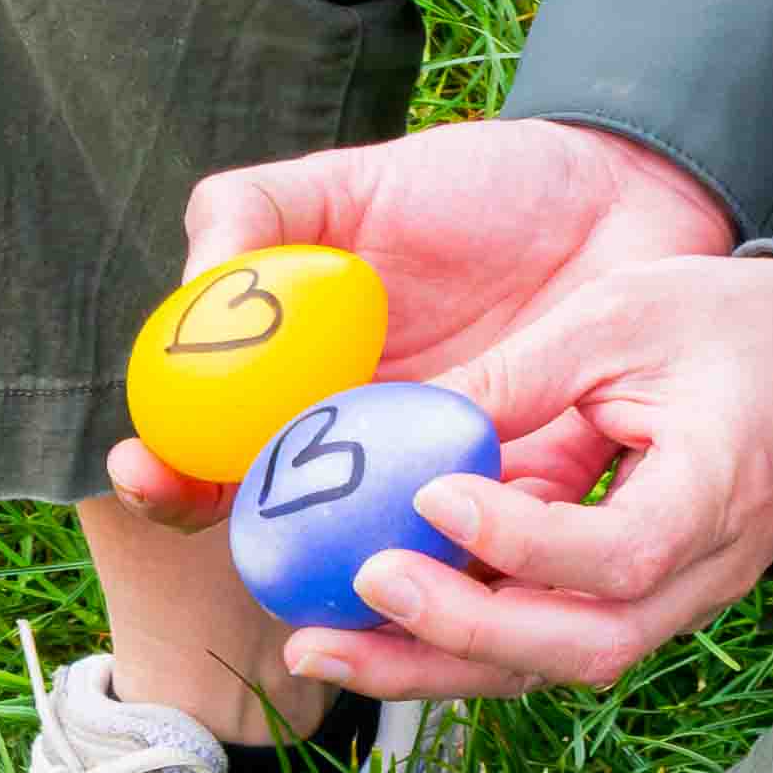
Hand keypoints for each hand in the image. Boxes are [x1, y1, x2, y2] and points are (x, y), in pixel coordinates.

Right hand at [93, 114, 738, 523]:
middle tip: (250, 547)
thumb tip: (197, 290)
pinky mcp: (532, 506)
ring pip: (387, 570)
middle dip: (256, 556)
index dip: (164, 476)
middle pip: (284, 538)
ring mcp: (443, 489)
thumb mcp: (356, 182)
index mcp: (298, 390)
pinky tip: (461, 552)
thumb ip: (257, 213)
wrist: (626, 195)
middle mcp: (359, 457)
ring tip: (358, 573)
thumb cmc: (483, 184)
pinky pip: (495, 563)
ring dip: (363, 589)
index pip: (207, 455)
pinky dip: (474, 572)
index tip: (146, 468)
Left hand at [285, 245, 772, 706]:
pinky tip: (367, 628)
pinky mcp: (629, 600)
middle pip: (581, 645)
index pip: (621, 552)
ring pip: (551, 665)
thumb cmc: (733, 327)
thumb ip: (524, 373)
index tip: (436, 497)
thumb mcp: (626, 315)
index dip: (525, 542)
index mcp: (718, 489)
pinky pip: (541, 642)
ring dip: (435, 664)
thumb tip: (407, 423)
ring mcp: (670, 600)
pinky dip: (454, 644)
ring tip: (323, 645)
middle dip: (458, 635)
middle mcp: (702, 573)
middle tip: (360, 590)